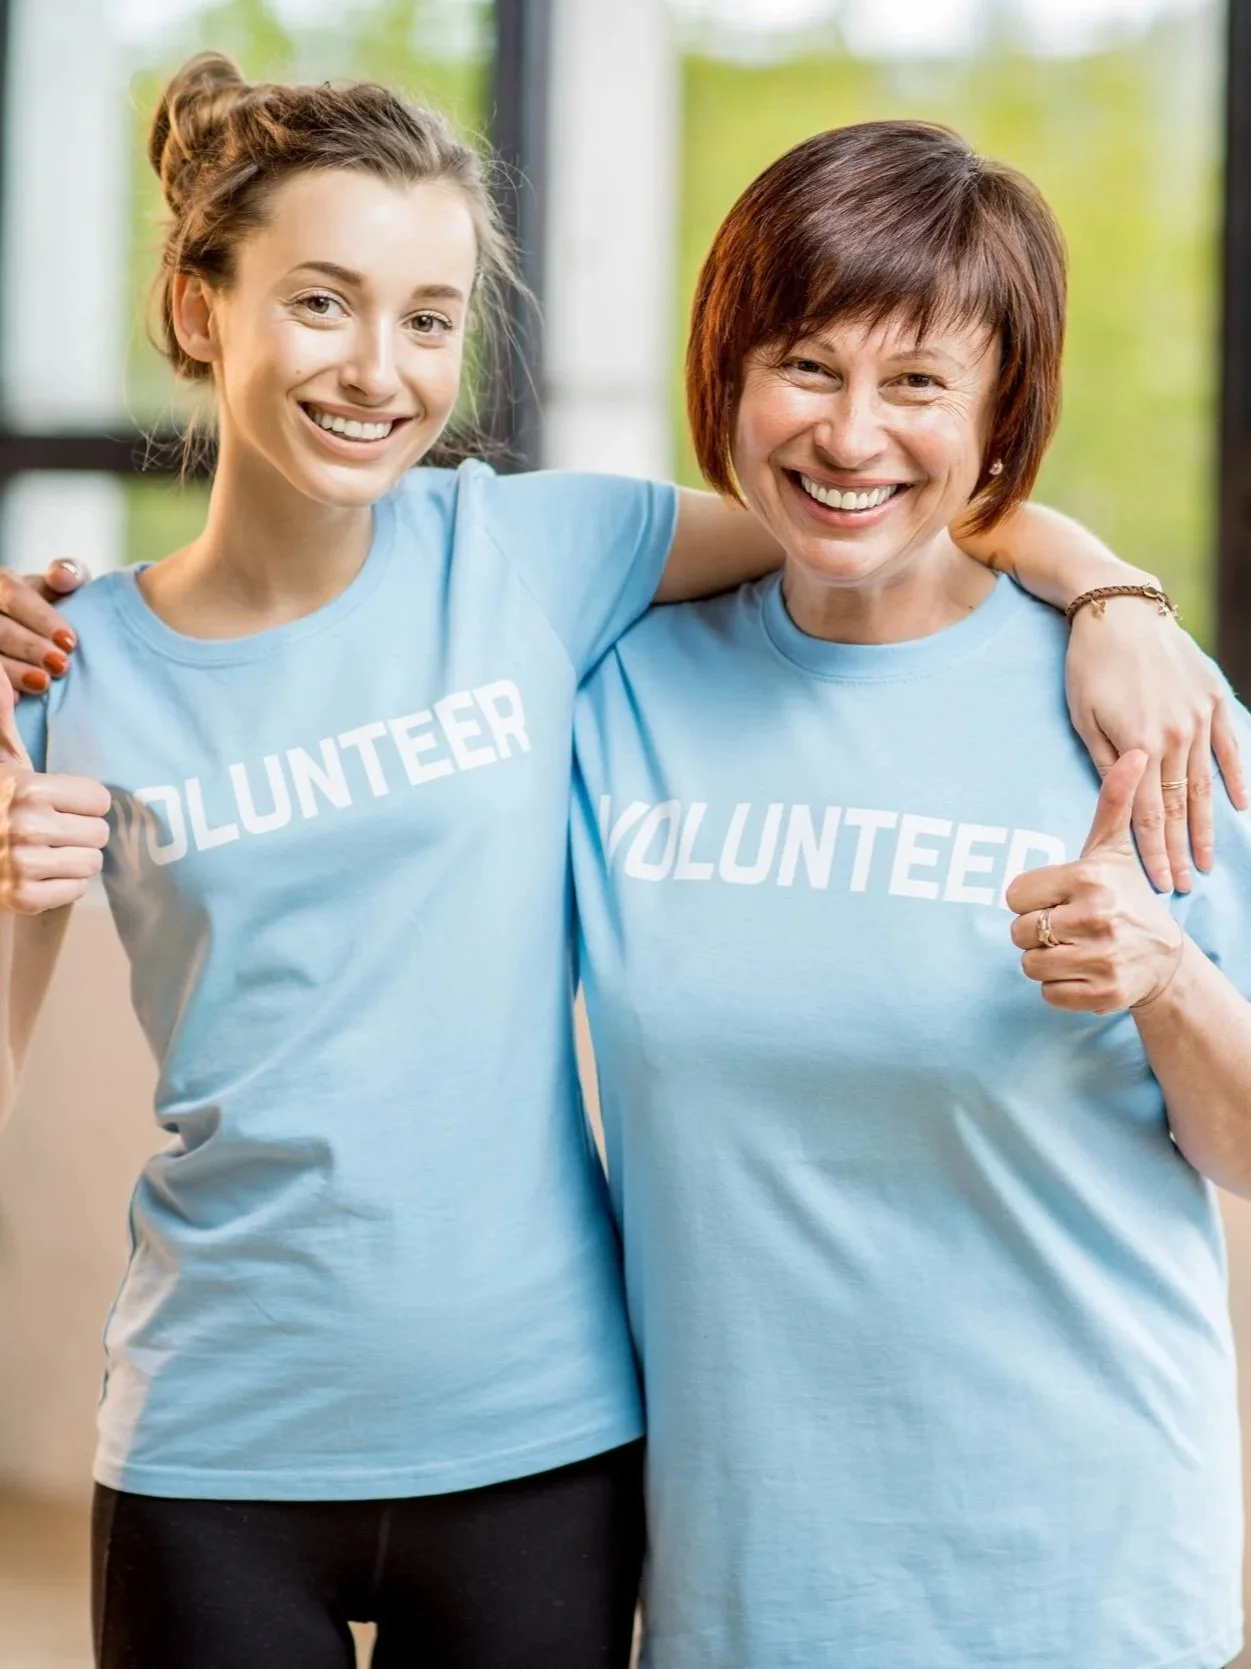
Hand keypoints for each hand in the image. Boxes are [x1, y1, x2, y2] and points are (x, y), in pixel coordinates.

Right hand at [0, 560, 88, 696]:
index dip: (41, 618)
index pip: (15, 596)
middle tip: (60, 665)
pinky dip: (0, 689)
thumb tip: (61, 576)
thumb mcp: (67, 587)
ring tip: (43, 684)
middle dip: (29, 647)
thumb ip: (68, 574)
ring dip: (14, 671)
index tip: (69, 641)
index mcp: (3, 584)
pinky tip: (16, 700)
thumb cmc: (60, 606)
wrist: (49, 633)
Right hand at [0, 677, 110, 914]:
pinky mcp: (24, 898)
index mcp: (28, 789)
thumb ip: (3, 723)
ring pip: (92, 864)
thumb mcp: (0, 763)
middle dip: (81, 832)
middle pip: (100, 833)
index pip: (99, 800)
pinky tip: (40, 874)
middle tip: (53, 831)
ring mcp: (24, 865)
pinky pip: (75, 891)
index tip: (61, 804)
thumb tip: (4, 677)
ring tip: (48, 852)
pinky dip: (62, 887)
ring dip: (74, 860)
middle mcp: (28, 826)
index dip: (83, 803)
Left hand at [1006, 750, 1185, 1013]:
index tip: (1057, 900)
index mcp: (1088, 879)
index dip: (1032, 900)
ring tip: (1074, 949)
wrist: (1163, 959)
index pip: (1014, 895)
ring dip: (1045, 960)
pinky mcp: (1102, 994)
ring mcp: (1101, 958)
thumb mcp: (1114, 851)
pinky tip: (1083, 971)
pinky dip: (1059, 987)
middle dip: (1036, 932)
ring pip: (1029, 965)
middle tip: (1066, 927)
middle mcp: (1096, 918)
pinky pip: (1047, 993)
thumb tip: (1135, 753)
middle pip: (1018, 931)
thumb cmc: (1126, 896)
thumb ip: (1113, 803)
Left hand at [1065, 598, 1245, 894]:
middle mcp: (1176, 735)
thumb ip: (1108, 764)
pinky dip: (1236, 778)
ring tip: (1207, 861)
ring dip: (1207, 826)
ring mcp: (1199, 718)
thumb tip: (1124, 805)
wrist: (1120, 610)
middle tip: (1184, 887)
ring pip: (1205, 785)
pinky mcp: (1212, 699)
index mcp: (1140, 744)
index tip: (1161, 884)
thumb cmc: (1090, 666)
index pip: (1150, 814)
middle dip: (1181, 851)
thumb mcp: (1084, 719)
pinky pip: (1229, 748)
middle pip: (1181, 807)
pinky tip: (1240, 806)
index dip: (1156, 852)